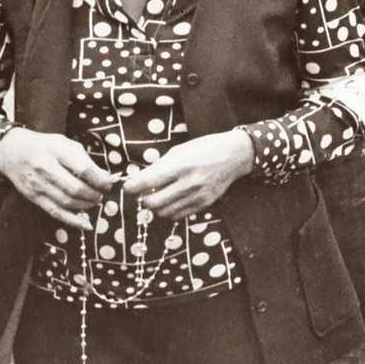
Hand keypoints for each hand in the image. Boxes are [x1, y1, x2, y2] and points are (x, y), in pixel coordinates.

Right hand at [0, 128, 118, 230]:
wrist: (12, 152)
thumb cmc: (46, 146)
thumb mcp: (66, 143)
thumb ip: (84, 159)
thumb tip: (104, 178)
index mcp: (57, 151)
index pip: (83, 169)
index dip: (100, 179)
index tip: (110, 183)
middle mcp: (46, 169)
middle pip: (75, 188)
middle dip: (94, 195)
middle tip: (103, 194)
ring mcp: (38, 185)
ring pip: (67, 202)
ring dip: (86, 206)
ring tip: (95, 202)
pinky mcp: (34, 197)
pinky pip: (55, 212)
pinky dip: (73, 220)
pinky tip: (85, 224)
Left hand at [124, 131, 255, 221]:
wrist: (235, 155)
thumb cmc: (206, 147)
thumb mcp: (181, 150)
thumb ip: (160, 166)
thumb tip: (139, 179)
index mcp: (180, 165)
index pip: (146, 183)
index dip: (131, 187)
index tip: (129, 186)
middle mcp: (189, 182)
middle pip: (152, 203)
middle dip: (143, 198)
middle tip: (144, 192)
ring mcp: (197, 195)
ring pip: (163, 212)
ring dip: (156, 206)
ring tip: (159, 195)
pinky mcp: (204, 204)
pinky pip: (178, 216)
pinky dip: (169, 211)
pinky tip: (172, 200)